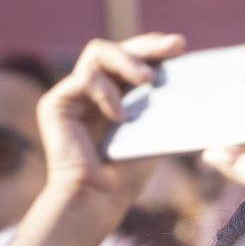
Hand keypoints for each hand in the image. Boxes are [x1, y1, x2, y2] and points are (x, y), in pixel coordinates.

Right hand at [36, 32, 186, 221]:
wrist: (100, 199)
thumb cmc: (127, 174)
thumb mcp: (153, 132)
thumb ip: (160, 104)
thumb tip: (188, 77)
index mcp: (114, 94)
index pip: (132, 59)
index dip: (154, 49)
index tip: (180, 46)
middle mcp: (91, 90)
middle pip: (115, 49)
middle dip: (146, 46)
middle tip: (172, 49)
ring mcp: (72, 94)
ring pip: (97, 53)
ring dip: (127, 61)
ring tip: (148, 79)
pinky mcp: (56, 103)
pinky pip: (84, 79)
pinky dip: (106, 92)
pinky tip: (119, 115)